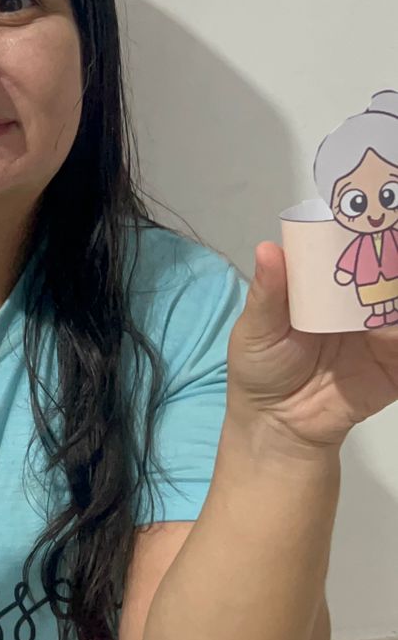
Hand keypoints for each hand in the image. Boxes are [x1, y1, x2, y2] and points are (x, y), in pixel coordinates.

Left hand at [227, 242, 397, 449]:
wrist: (278, 425)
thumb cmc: (260, 369)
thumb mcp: (256, 330)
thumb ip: (268, 293)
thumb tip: (268, 248)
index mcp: (324, 290)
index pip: (346, 252)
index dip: (358, 232)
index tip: (370, 213)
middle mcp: (355, 306)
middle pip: (385, 272)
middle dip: (390, 254)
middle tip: (389, 234)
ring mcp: (379, 334)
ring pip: (397, 303)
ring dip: (396, 288)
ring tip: (393, 278)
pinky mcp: (394, 366)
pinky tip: (394, 328)